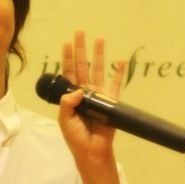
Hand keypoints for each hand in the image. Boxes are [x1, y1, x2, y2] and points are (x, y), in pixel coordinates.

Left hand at [58, 31, 124, 165]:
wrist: (91, 151)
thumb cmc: (75, 137)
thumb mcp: (64, 119)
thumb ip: (67, 103)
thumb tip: (79, 90)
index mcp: (71, 96)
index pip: (68, 72)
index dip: (67, 58)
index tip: (66, 43)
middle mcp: (84, 92)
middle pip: (82, 66)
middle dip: (81, 49)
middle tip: (80, 32)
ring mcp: (98, 95)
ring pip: (98, 70)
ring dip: (98, 55)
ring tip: (100, 38)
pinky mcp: (111, 102)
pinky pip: (116, 84)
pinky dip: (119, 73)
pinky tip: (120, 61)